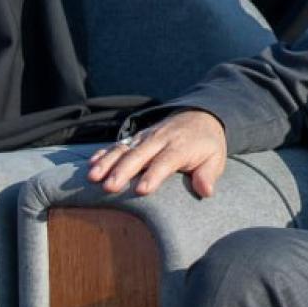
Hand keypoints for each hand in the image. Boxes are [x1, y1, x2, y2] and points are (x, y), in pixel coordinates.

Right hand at [87, 111, 228, 197]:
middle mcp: (160, 139)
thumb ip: (208, 174)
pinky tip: (91, 164)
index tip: (142, 190)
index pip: (166, 161)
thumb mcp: (216, 158)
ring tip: (93, 177)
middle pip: (139, 155)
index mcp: (181, 146)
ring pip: (124, 148)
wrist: (201, 116)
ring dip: (108, 162)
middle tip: (109, 187)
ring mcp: (146, 137)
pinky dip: (104, 152)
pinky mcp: (137, 137)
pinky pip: (118, 144)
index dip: (154, 175)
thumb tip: (206, 190)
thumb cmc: (207, 145)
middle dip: (123, 171)